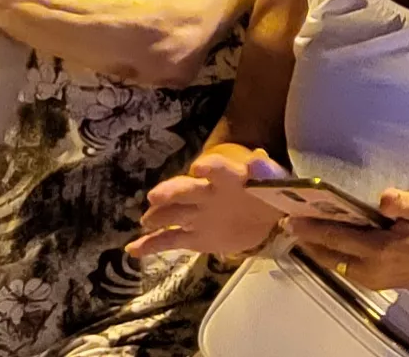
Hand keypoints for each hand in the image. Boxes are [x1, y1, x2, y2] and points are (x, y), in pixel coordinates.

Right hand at [131, 146, 291, 259]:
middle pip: (186, 190)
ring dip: (158, 217)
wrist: (270, 217)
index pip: (217, 169)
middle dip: (171, 192)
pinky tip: (132, 250)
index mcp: (229, 178)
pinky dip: (151, 245)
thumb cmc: (271, 192)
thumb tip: (258, 159)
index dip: (209, 167)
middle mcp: (207, 193)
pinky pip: (170, 240)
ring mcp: (197, 215)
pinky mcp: (194, 237)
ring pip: (173, 214)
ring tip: (146, 222)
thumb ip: (267, 172)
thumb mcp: (277, 182)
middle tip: (155, 197)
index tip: (199, 169)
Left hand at [285, 188, 408, 289]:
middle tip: (291, 225)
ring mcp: (377, 279)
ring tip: (306, 233)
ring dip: (320, 250)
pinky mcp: (383, 281)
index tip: (291, 219)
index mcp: (381, 250)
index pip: (335, 238)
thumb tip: (383, 198)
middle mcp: (373, 270)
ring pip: (337, 265)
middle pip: (329, 257)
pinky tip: (334, 245)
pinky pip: (348, 270)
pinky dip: (335, 257)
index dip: (310, 228)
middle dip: (308, 241)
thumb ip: (402, 202)